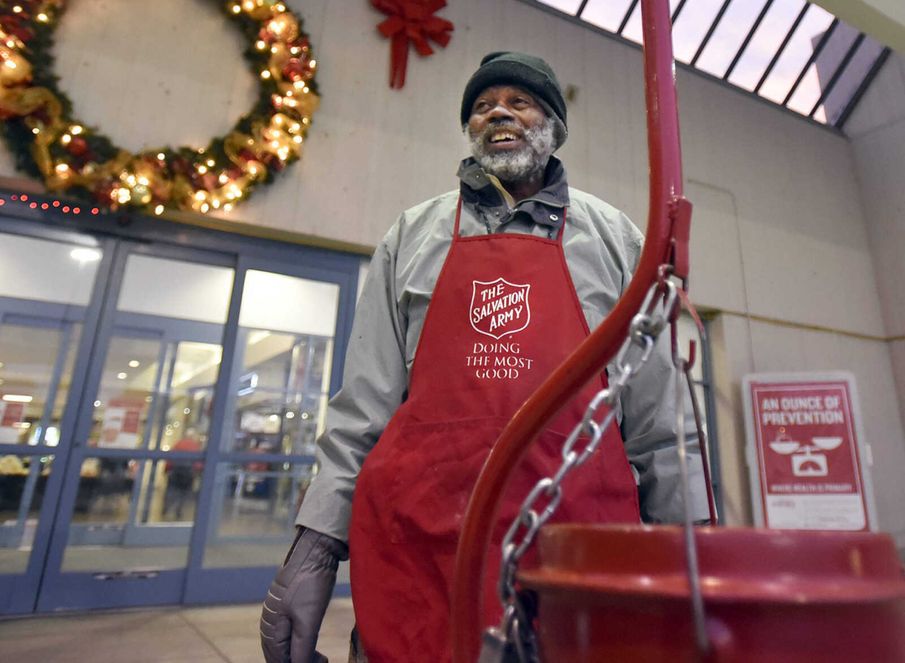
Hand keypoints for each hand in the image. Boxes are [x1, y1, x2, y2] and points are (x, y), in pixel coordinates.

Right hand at [260, 527, 348, 662]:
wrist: (315, 551)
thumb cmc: (310, 584)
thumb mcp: (308, 621)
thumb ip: (301, 649)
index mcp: (270, 627)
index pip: (278, 660)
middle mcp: (269, 622)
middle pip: (279, 654)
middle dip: (298, 661)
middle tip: (322, 662)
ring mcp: (277, 612)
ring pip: (284, 644)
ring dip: (300, 655)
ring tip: (321, 659)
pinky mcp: (288, 605)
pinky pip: (289, 632)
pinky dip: (300, 643)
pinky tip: (312, 645)